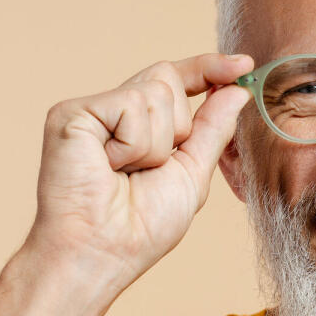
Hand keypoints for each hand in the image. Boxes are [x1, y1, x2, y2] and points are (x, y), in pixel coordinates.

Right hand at [24, 54, 254, 288]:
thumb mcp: (192, 173)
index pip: (177, 80)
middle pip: (168, 78)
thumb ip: (213, 129)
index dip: (209, 68)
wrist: (103, 252)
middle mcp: (112, 111)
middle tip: (151, 168)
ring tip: (126, 173)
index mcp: (138, 125)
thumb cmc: (141, 227)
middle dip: (180, 127)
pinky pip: (132, 104)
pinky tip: (110, 167)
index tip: (244, 64)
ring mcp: (90, 110)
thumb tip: (237, 89)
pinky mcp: (71, 112)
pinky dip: (134, 144)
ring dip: (157, 145)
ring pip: (156, 92)